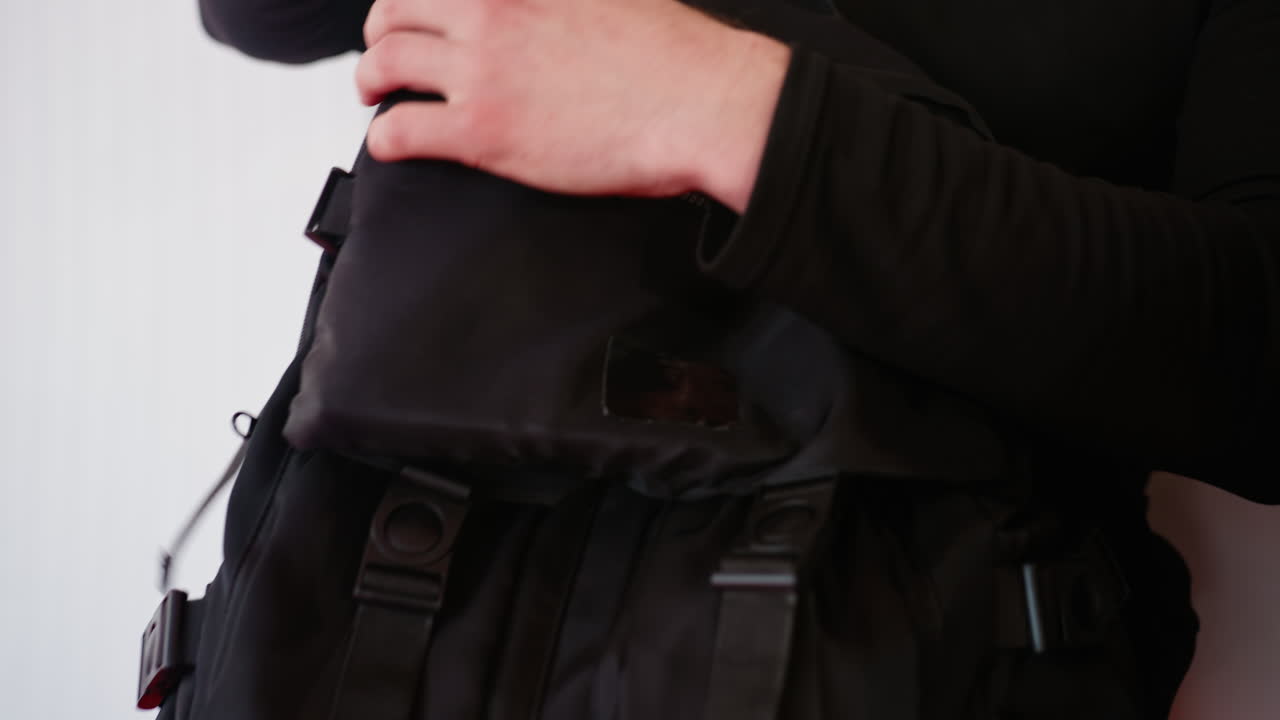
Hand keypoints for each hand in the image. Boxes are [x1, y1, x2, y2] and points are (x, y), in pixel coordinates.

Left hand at [356, 0, 789, 208]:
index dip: (413, 2)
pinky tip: (393, 143)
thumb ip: (559, 2)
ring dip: (371, 82)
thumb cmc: (672, 55)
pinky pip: (400, 130)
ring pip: (385, 65)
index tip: (415, 17)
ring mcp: (482, 71)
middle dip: (379, 35)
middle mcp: (489, 13)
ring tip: (378, 97)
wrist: (698, 102)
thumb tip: (554, 12)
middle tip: (383, 58)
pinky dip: (384, 137)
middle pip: (394, 12)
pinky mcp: (483, 131)